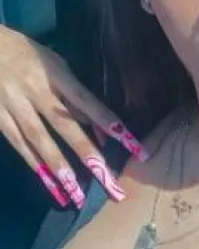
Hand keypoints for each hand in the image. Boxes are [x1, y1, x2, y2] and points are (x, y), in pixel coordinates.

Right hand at [0, 25, 148, 207]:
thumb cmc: (24, 54)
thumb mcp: (54, 64)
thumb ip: (76, 96)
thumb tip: (100, 129)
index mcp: (55, 72)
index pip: (88, 102)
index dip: (110, 124)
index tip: (134, 147)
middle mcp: (35, 89)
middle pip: (65, 125)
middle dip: (88, 154)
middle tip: (109, 182)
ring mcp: (14, 104)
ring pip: (39, 139)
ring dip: (60, 168)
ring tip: (77, 195)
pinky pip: (19, 145)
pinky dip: (36, 166)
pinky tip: (52, 187)